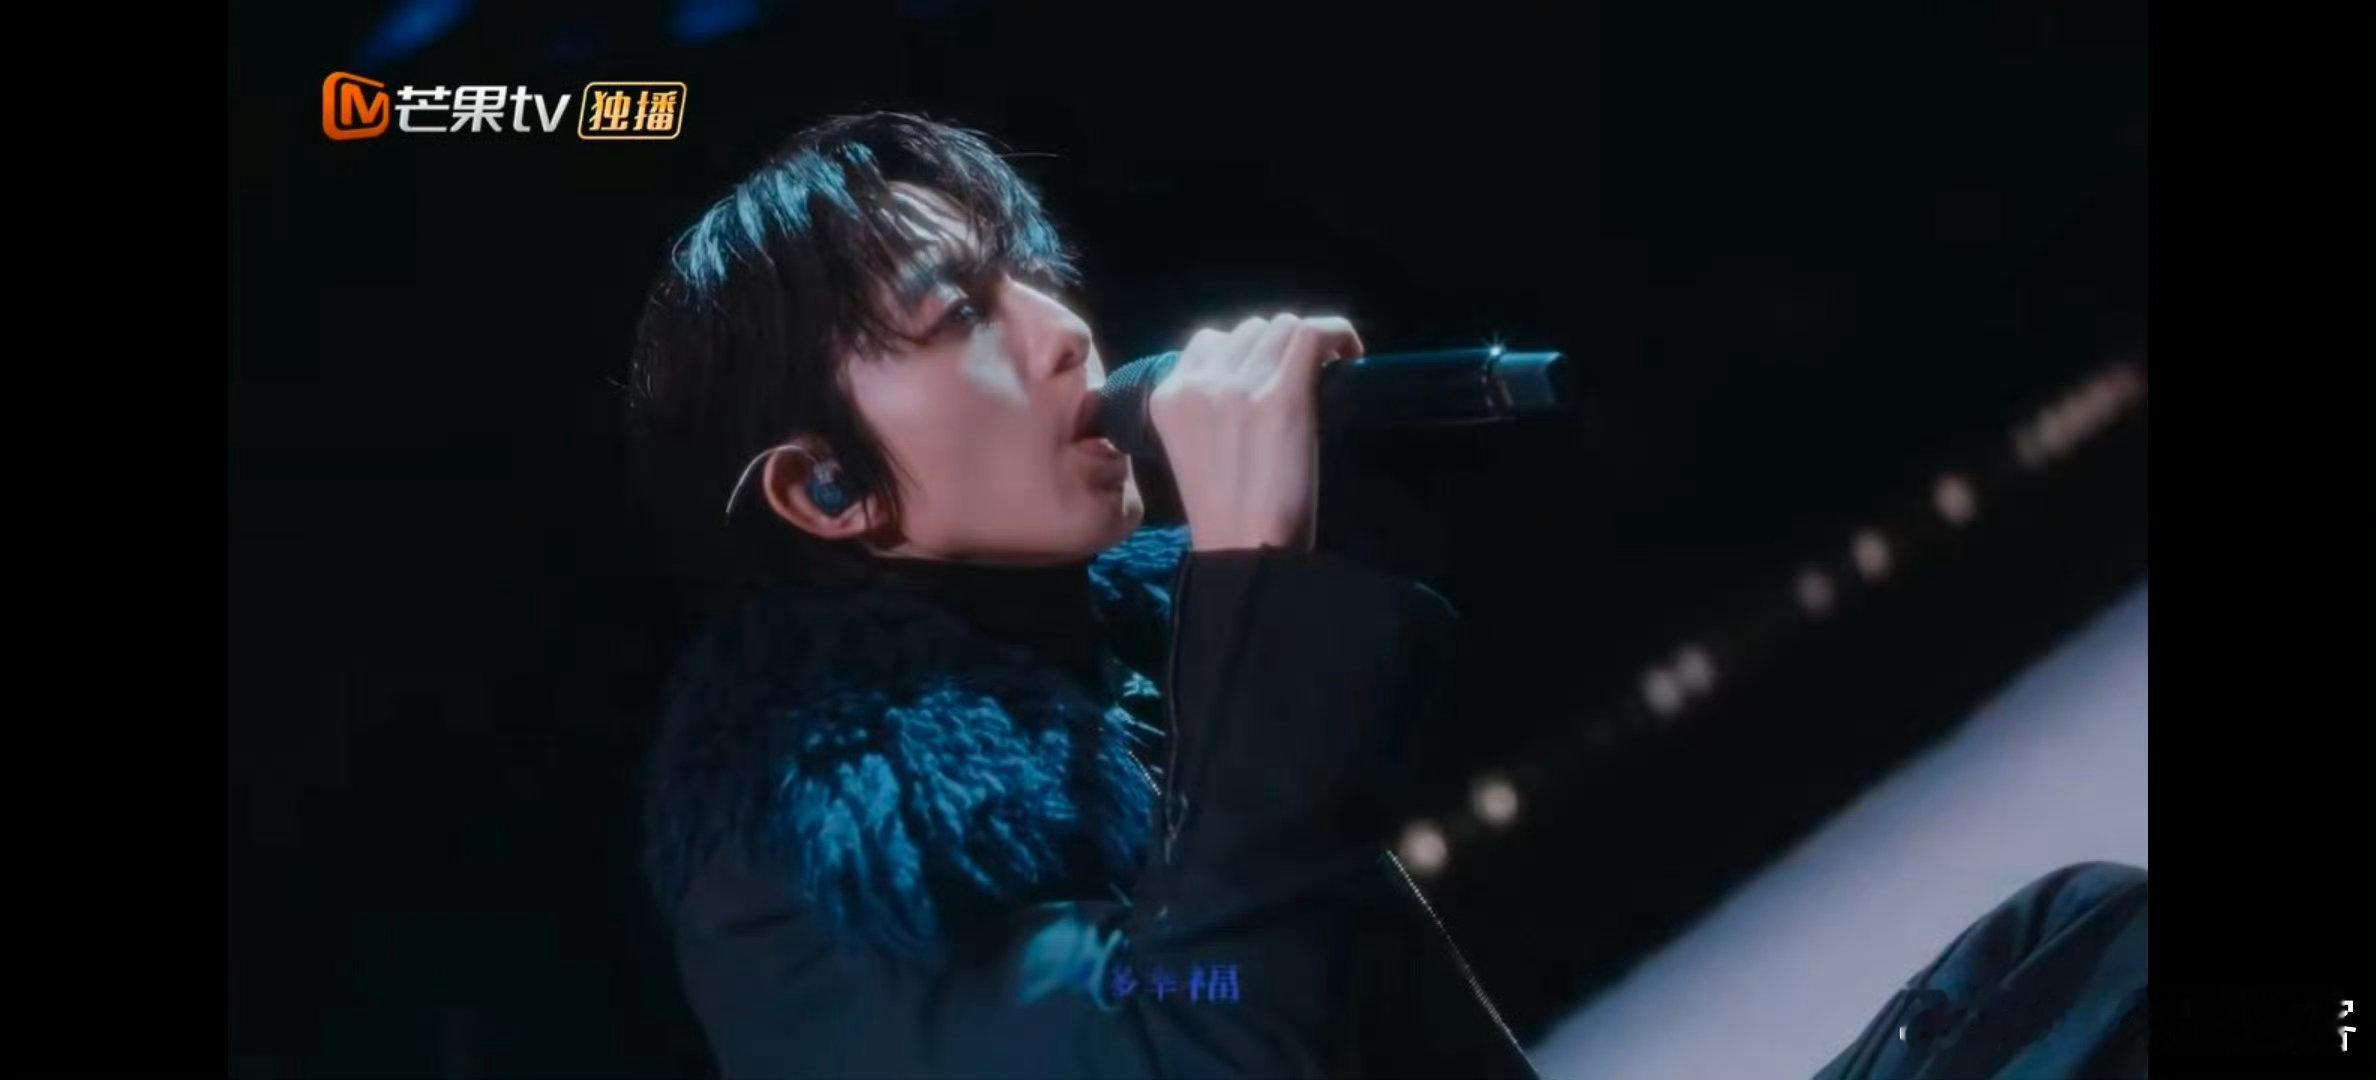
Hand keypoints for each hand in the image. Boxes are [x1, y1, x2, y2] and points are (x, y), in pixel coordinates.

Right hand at [1148, 313, 1364, 551]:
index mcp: (1168, 397)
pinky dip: (1338, 333)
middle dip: (1274, 349)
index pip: (1207, 342)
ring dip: (1305, 344)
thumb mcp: (1192, 452)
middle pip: (1247, 330)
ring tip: (1324, 370)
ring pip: (1282, 326)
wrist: (1247, 551)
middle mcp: (1200, 382)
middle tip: (1297, 380)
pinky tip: (1351, 354)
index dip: (1244, 354)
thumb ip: (1206, 411)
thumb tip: (1249, 380)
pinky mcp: (1283, 393)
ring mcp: (1241, 384)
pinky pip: (1314, 333)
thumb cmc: (1226, 518)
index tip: (1265, 376)